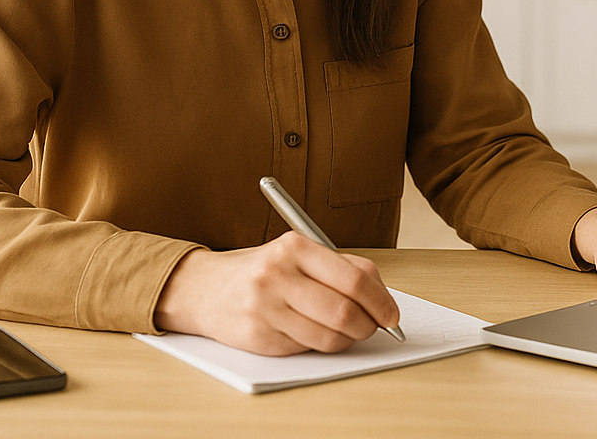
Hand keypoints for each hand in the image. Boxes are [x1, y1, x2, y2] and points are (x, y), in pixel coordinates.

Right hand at [153, 232, 400, 355]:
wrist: (204, 288)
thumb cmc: (262, 270)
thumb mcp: (298, 254)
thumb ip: (340, 267)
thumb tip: (382, 297)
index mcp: (294, 247)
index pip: (355, 279)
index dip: (382, 302)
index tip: (392, 314)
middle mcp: (278, 275)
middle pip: (344, 311)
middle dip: (369, 325)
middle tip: (375, 327)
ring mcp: (265, 308)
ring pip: (329, 337)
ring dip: (348, 339)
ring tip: (348, 331)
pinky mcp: (258, 337)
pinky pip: (306, 348)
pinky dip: (321, 345)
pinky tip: (316, 333)